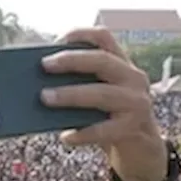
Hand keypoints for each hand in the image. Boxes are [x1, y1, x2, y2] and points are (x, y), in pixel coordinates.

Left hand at [40, 27, 167, 180]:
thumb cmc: (109, 116)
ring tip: (45, 98)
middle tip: (44, 65)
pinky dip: (82, 133)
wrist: (140, 147)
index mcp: (122, 63)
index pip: (103, 37)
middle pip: (102, 60)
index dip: (80, 33)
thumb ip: (80, 83)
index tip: (56, 40)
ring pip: (102, 94)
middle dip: (71, 61)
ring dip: (71, 95)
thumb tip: (40, 82)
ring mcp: (136, 102)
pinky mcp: (133, 128)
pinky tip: (65, 137)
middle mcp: (133, 78)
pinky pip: (103, 129)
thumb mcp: (100, 93)